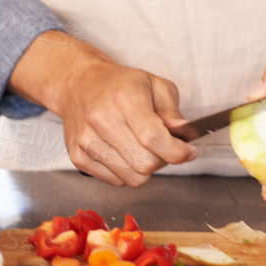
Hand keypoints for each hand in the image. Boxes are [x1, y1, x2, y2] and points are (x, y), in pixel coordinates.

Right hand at [8, 29, 197, 185]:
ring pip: (132, 178)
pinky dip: (126, 172)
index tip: (188, 152)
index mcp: (124, 98)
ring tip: (142, 149)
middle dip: (163, 160)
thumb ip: (173, 113)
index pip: (153, 138)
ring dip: (145, 168)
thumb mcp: (155, 85)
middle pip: (145, 164)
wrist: (79, 83)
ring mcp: (87, 141)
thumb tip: (184, 138)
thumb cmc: (120, 85)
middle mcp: (102, 120)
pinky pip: (116, 181)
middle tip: (163, 146)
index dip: (177, 151)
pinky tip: (124, 152)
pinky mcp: (78, 157)